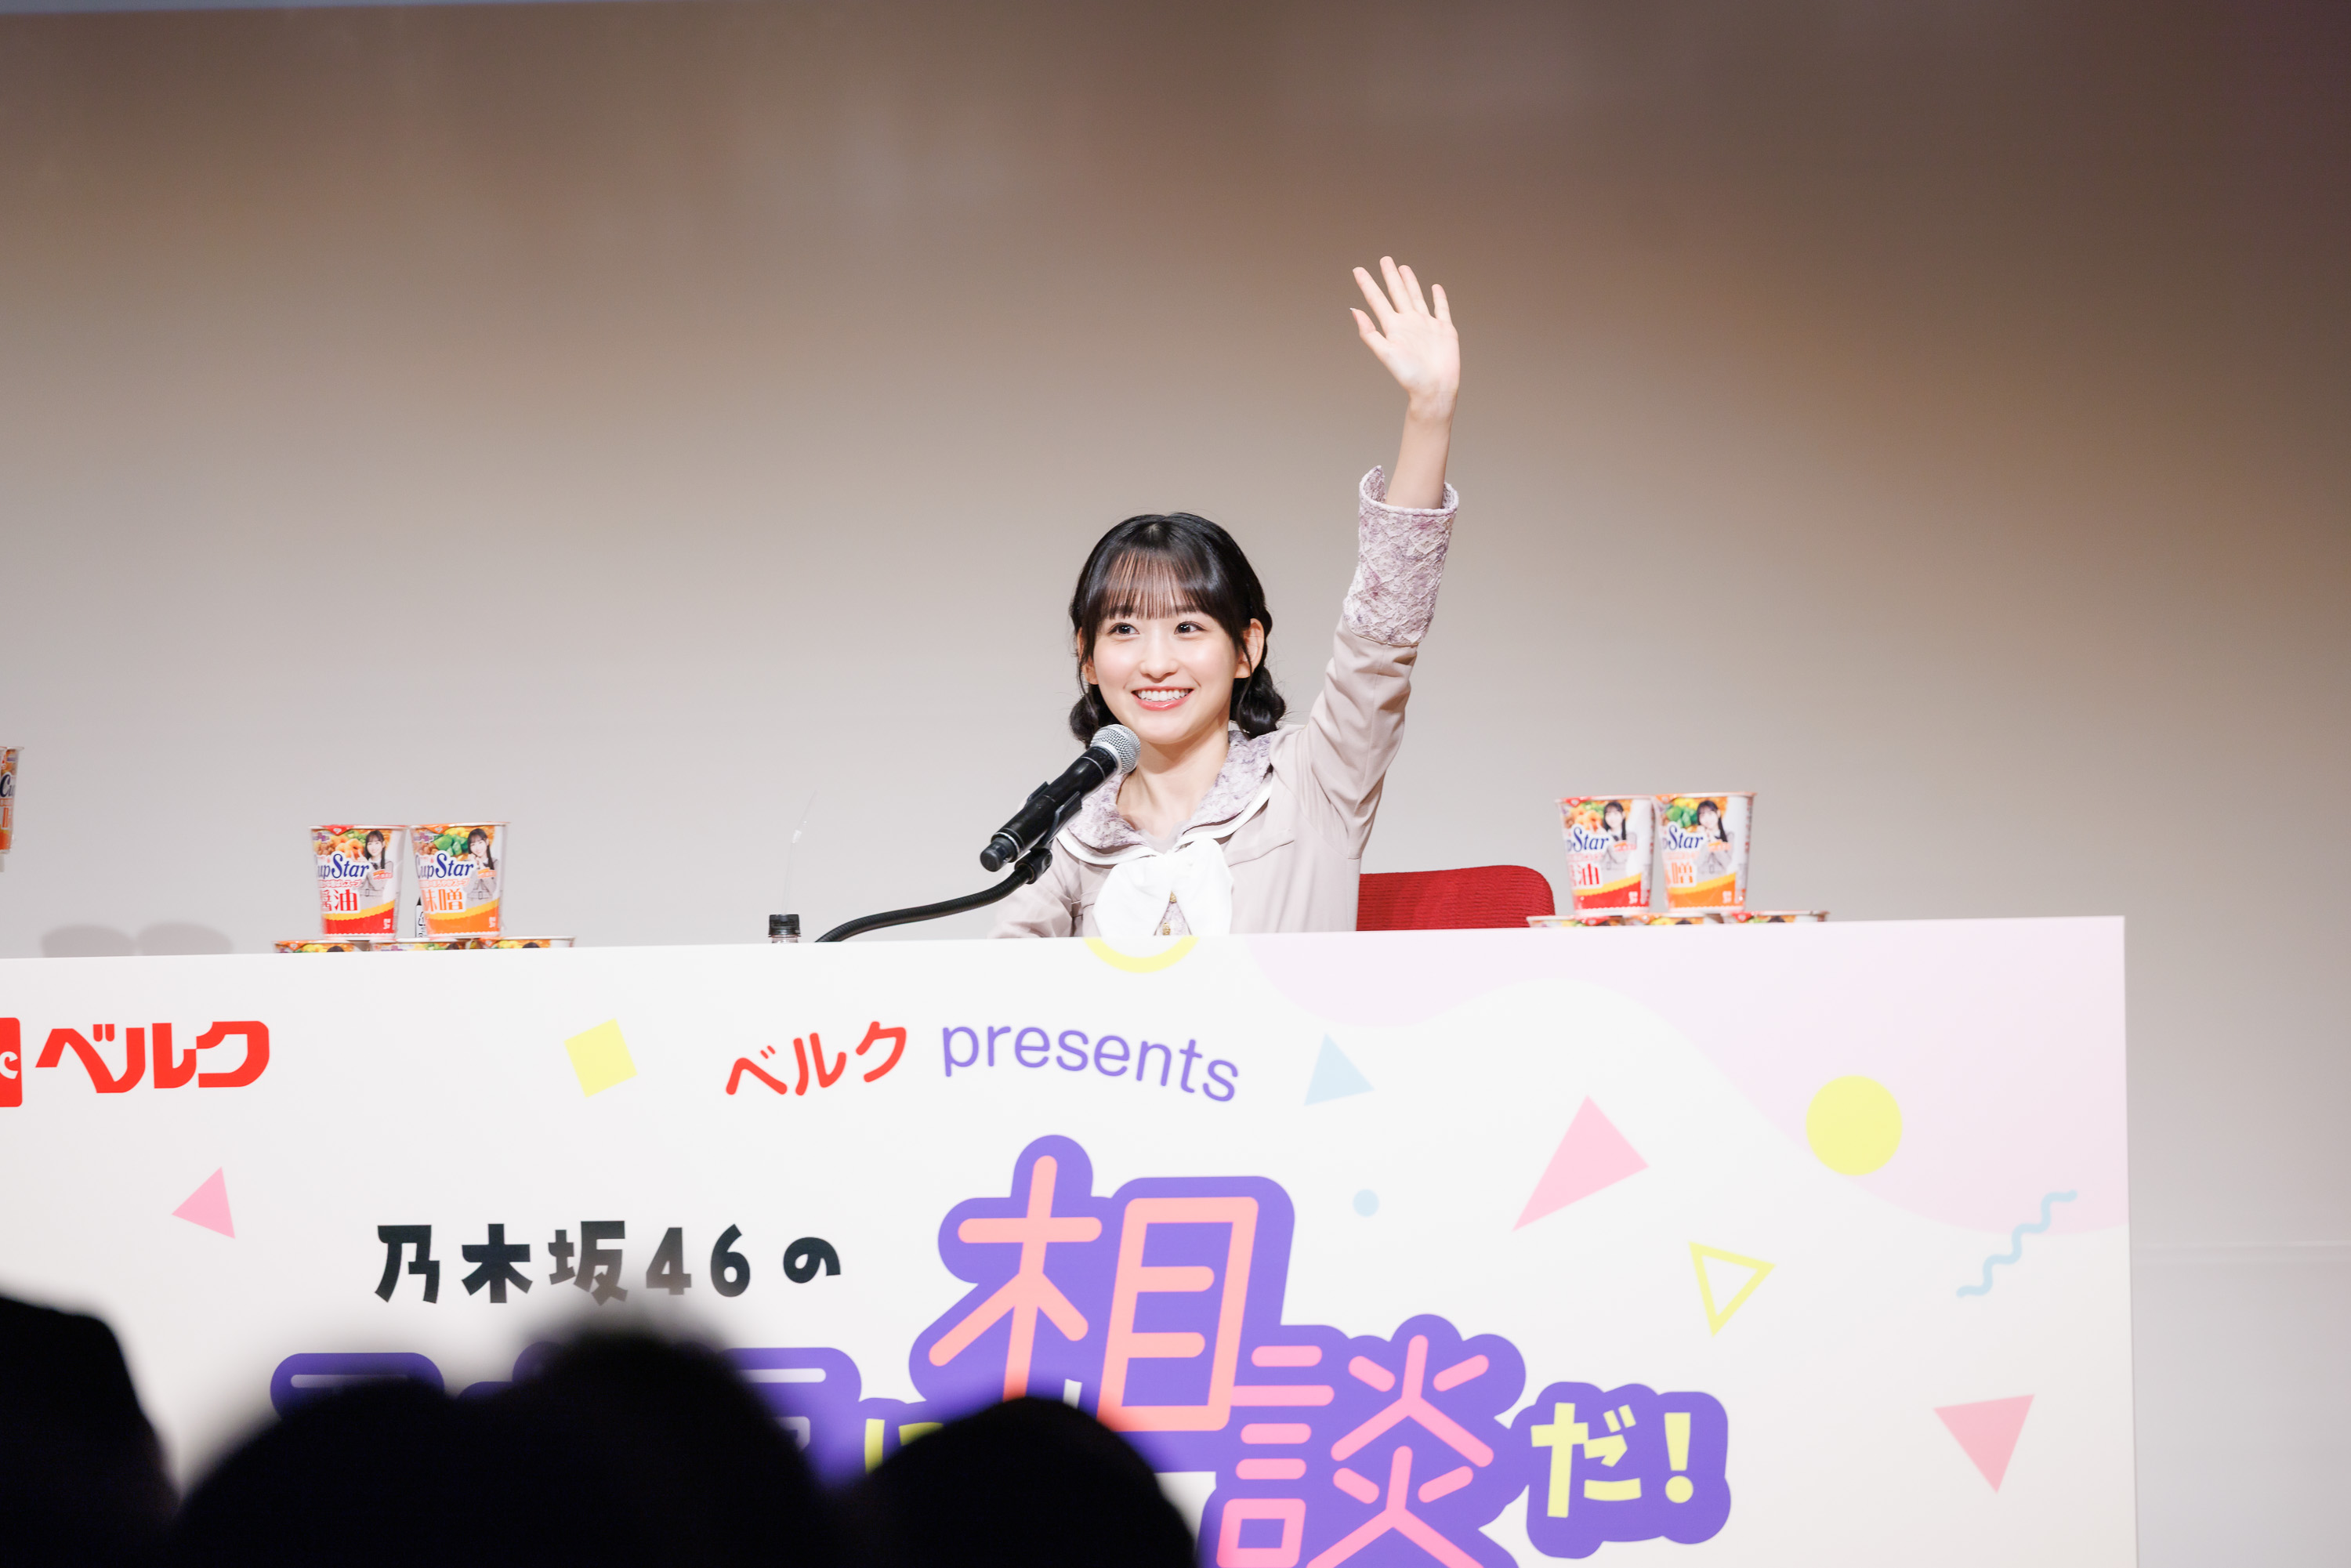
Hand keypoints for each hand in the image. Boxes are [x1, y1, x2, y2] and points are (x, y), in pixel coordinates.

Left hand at [1351, 257, 1457, 421]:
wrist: (1435, 388)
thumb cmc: (1410, 375)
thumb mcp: (1385, 353)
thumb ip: (1369, 332)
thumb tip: (1353, 310)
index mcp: (1393, 327)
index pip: (1377, 300)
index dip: (1367, 284)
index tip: (1357, 270)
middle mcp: (1408, 323)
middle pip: (1397, 293)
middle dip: (1390, 276)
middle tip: (1385, 259)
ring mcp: (1427, 325)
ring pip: (1416, 297)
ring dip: (1410, 282)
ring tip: (1403, 268)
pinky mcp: (1444, 329)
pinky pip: (1441, 309)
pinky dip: (1439, 298)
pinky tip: (1435, 288)